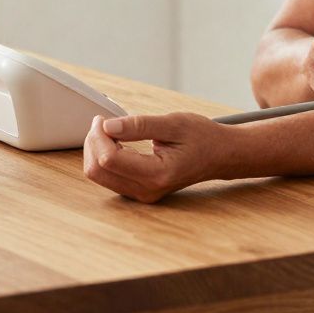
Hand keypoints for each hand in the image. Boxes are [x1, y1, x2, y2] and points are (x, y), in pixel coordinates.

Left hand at [82, 113, 232, 202]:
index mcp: (157, 174)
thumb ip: (139, 125)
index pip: (109, 160)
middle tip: (103, 122)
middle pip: (98, 171)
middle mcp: (147, 190)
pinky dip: (104, 157)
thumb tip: (108, 126)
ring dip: (97, 150)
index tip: (103, 118)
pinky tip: (116, 143)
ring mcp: (142, 194)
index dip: (99, 136)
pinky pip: (108, 177)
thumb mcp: (174, 123)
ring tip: (111, 131)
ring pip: (99, 176)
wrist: (220, 156)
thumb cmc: (202, 138)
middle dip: (93, 143)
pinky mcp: (139, 191)